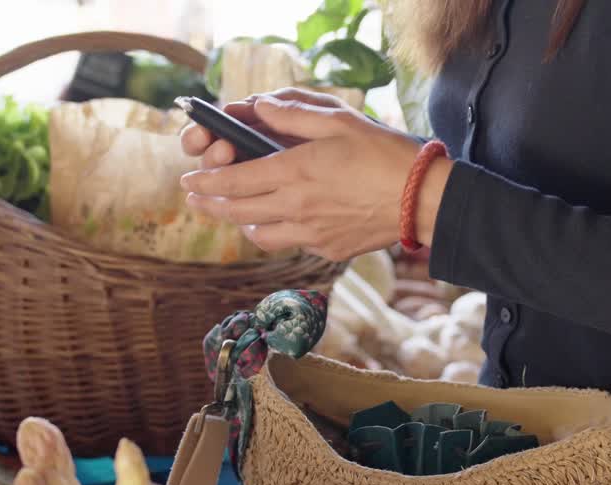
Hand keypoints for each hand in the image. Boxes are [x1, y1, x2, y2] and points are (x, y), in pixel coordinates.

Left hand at [179, 89, 450, 261]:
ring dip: (241, 222)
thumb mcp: (339, 121)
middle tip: (194, 200)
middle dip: (209, 205)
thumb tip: (259, 109)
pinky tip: (278, 222)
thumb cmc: (384, 154)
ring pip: (259, 234)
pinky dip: (276, 232)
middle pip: (237, 212)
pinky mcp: (329, 250)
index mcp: (294, 173)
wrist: (422, 200)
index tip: (188, 182)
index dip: (205, 183)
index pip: (232, 182)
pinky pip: (291, 243)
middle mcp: (295, 208)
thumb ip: (293, 115)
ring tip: (235, 212)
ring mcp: (311, 234)